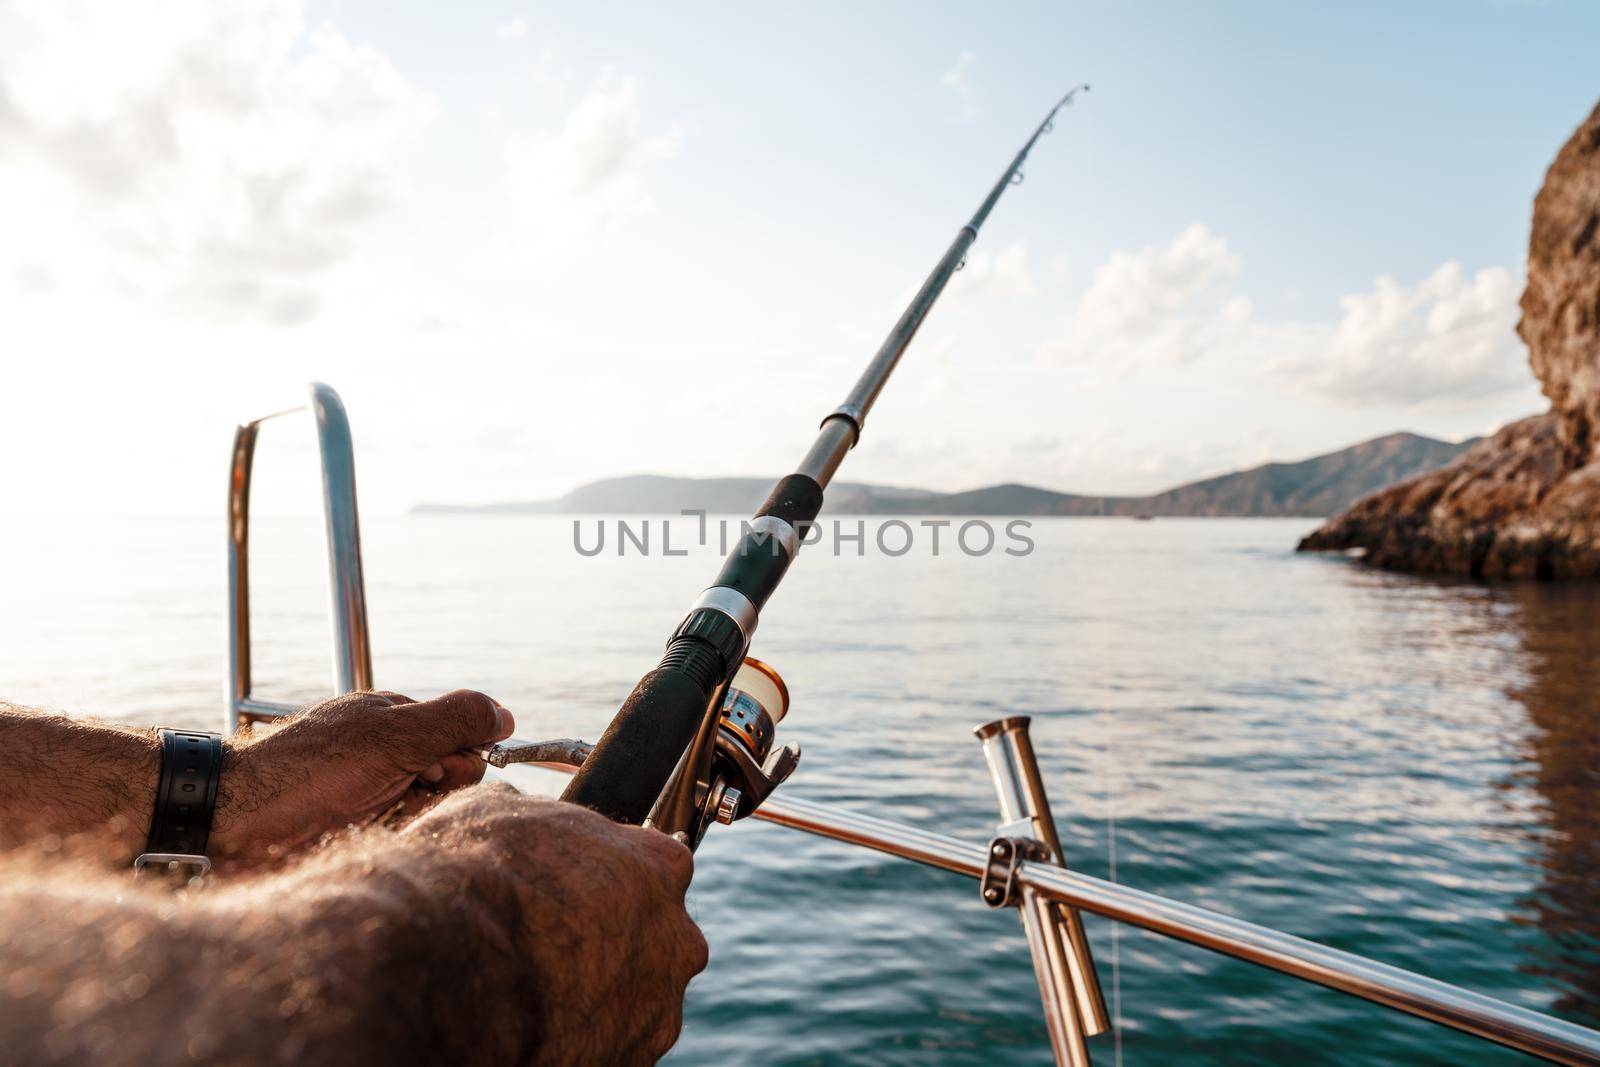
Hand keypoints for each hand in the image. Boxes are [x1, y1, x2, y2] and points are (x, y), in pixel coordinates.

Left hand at [212, 689, 514, 864]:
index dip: (457, 759)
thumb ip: (455, 719)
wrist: (233, 824)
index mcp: (394, 721)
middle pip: (451, 777)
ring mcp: (371, 795)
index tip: (425, 771)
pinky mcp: (356, 834)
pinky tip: (361, 843)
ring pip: (429, 813)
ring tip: (368, 823)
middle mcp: (386, 755)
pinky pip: (401, 840)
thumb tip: (505, 715)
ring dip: (411, 822)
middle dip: (434, 793)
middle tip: (395, 793)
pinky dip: (392, 843)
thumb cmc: (305, 772)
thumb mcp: (392, 734)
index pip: (464, 737)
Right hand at [405, 784, 708, 1065]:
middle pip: (655, 937)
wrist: (442, 969)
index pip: (656, 866)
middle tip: (554, 943)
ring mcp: (658, 1009)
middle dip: (614, 939)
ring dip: (597, 993)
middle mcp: (677, 939)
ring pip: (636, 997)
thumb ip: (537, 817)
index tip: (576, 886)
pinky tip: (533, 1025)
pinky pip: (610, 1044)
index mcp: (660, 866)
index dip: (611, 876)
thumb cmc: (472, 877)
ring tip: (534, 990)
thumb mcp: (499, 810)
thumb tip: (520, 812)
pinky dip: (578, 1037)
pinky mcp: (628, 1062)